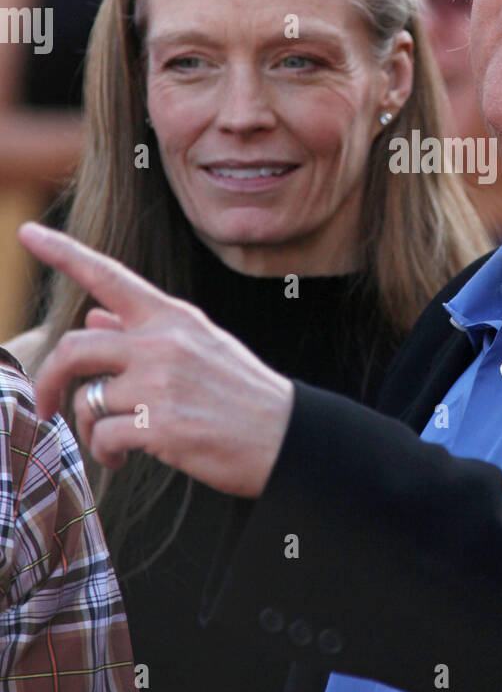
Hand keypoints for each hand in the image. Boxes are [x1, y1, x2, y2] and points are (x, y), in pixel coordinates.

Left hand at [18, 222, 294, 497]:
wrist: (285, 436)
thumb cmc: (240, 393)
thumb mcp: (199, 347)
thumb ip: (143, 333)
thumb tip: (94, 318)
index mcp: (172, 317)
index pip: (109, 275)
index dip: (63, 253)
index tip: (26, 234)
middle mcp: (163, 342)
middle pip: (74, 347)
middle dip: (48, 380)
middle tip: (46, 405)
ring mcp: (161, 384)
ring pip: (87, 401)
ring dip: (90, 428)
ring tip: (114, 440)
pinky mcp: (161, 426)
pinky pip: (103, 437)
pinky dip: (106, 453)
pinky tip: (125, 456)